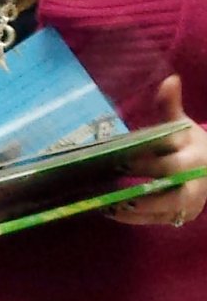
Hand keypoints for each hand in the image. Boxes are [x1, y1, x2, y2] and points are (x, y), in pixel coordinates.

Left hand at [111, 75, 206, 226]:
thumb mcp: (182, 125)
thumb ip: (170, 106)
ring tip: (104, 204)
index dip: (142, 164)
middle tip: (106, 188)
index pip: (167, 164)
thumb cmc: (190, 144)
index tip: (119, 162)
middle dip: (137, 192)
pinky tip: (110, 211)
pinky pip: (157, 220)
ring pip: (161, 210)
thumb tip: (169, 80)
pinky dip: (134, 218)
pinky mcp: (182, 216)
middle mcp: (195, 183)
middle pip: (166, 192)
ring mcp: (191, 203)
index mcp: (194, 158)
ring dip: (132, 209)